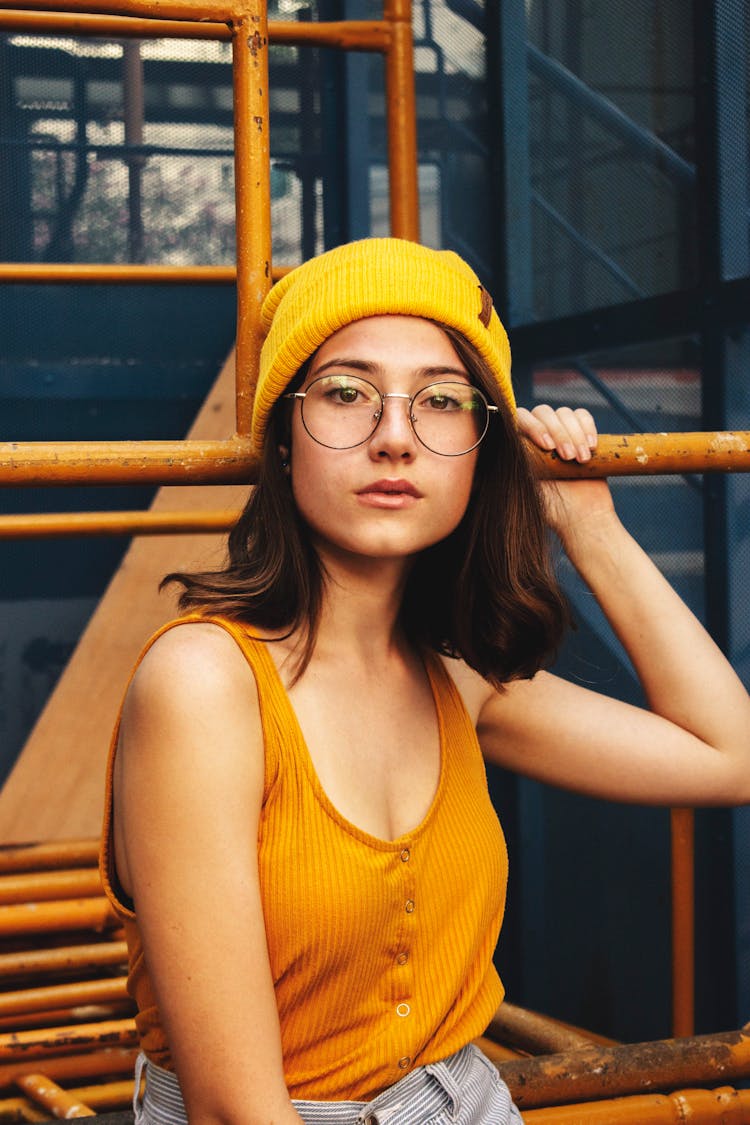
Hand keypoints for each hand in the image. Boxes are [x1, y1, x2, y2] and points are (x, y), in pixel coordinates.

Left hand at [516, 404, 615, 543]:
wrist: (582, 517)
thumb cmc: (551, 507)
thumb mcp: (526, 486)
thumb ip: (515, 464)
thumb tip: (496, 445)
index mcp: (521, 445)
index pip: (520, 418)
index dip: (534, 427)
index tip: (547, 448)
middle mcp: (537, 435)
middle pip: (543, 412)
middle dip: (559, 433)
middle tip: (568, 457)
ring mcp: (560, 432)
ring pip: (564, 413)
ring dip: (575, 434)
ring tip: (581, 459)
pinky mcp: (581, 433)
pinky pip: (582, 415)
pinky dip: (588, 427)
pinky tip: (591, 447)